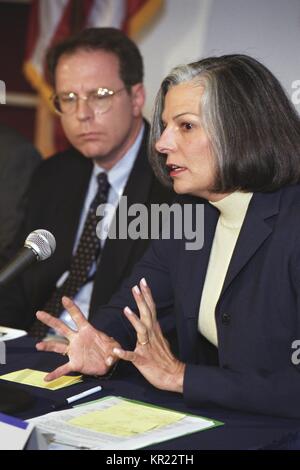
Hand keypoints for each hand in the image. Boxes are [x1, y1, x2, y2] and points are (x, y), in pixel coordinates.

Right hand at [35, 296, 119, 380]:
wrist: (109, 362)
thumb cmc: (111, 350)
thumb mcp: (115, 347)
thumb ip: (114, 350)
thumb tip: (111, 358)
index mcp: (87, 330)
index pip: (78, 317)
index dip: (71, 308)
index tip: (64, 298)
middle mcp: (77, 339)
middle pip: (62, 327)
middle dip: (51, 320)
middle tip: (38, 313)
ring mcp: (75, 351)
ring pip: (58, 347)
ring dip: (48, 346)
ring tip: (38, 345)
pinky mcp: (75, 363)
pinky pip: (63, 369)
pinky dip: (55, 374)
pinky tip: (46, 378)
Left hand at [113, 278, 184, 392]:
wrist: (173, 376)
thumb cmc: (165, 359)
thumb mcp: (161, 340)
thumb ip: (155, 329)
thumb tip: (153, 320)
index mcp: (154, 330)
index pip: (151, 308)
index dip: (147, 294)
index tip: (143, 281)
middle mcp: (151, 335)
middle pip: (147, 314)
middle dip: (141, 300)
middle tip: (136, 286)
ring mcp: (147, 347)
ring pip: (141, 331)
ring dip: (134, 320)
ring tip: (125, 309)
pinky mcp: (143, 360)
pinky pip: (132, 356)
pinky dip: (124, 353)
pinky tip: (116, 350)